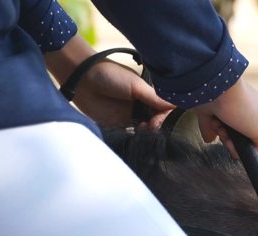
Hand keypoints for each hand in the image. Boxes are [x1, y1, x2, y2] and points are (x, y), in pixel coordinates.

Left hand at [45, 35, 173, 129]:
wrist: (81, 79)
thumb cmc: (109, 76)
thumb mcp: (136, 85)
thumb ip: (154, 98)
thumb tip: (175, 106)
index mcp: (148, 94)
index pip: (164, 109)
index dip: (164, 117)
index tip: (157, 120)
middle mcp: (141, 106)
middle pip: (157, 121)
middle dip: (157, 126)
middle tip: (149, 126)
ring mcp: (130, 116)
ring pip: (146, 130)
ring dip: (147, 133)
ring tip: (141, 130)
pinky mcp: (117, 125)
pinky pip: (131, 134)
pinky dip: (135, 136)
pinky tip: (133, 133)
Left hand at [194, 78, 257, 155]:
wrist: (218, 91)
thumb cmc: (244, 108)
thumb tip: (250, 150)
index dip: (257, 143)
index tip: (250, 147)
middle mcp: (245, 109)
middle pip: (241, 136)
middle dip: (235, 141)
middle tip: (231, 137)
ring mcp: (227, 109)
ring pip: (226, 133)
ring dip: (223, 135)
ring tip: (220, 127)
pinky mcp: (209, 109)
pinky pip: (209, 126)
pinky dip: (209, 130)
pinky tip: (212, 127)